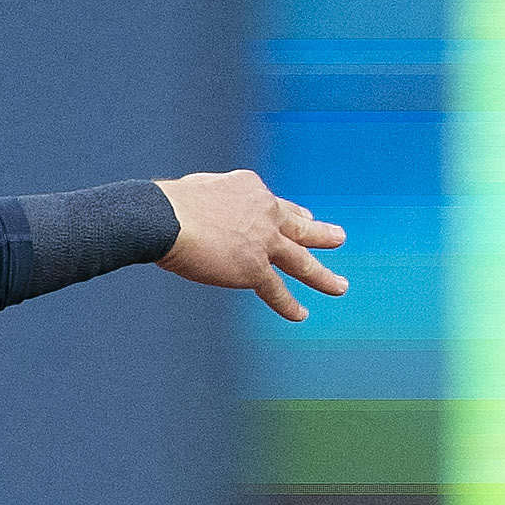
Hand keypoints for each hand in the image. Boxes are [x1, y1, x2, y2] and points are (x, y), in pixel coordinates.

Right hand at [159, 170, 348, 320]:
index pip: (276, 205)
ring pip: (301, 261)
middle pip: (299, 226)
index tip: (303, 217)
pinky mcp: (254, 268)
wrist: (165, 218)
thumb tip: (203, 212)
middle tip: (339, 238)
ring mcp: (264, 242)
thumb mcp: (201, 189)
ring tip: (340, 286)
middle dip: (321, 234)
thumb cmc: (170, 204)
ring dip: (323, 276)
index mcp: (251, 190)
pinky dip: (289, 305)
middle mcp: (265, 212)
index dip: (289, 214)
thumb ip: (214, 200)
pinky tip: (301, 314)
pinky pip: (276, 290)